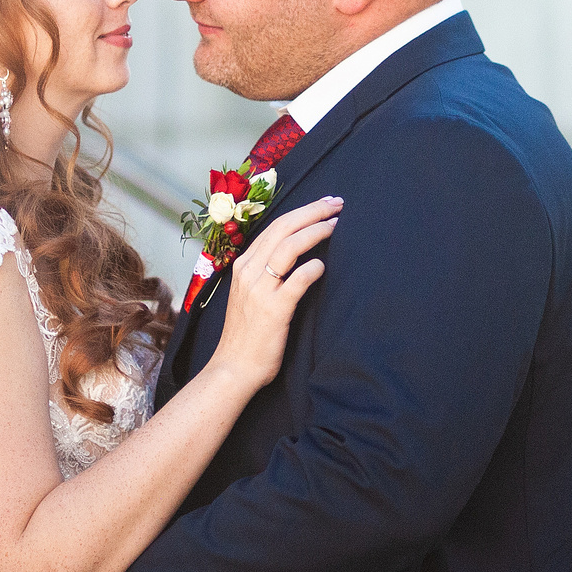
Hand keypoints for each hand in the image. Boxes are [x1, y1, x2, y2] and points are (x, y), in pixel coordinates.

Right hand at [211, 196, 339, 388]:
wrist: (234, 367)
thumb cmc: (248, 333)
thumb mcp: (251, 293)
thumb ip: (267, 271)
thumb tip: (296, 251)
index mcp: (244, 264)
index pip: (275, 226)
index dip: (302, 211)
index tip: (324, 204)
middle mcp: (249, 271)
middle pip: (283, 228)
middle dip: (312, 212)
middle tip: (336, 204)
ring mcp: (260, 289)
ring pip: (289, 247)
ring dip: (315, 231)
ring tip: (335, 225)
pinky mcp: (274, 309)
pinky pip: (297, 280)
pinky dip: (313, 268)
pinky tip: (324, 265)